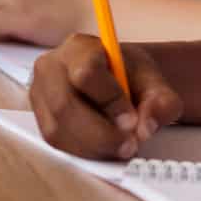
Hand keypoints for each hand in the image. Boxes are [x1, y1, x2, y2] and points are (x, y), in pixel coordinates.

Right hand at [29, 34, 182, 158]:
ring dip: (93, 147)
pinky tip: (107, 151)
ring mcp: (40, 96)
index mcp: (79, 47)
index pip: (86, 73)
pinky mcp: (40, 121)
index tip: (133, 120)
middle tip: (129, 145)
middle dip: (100, 133)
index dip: (109, 100)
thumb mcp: (155, 82)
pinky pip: (57, 144)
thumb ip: (160, 101)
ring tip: (123, 149)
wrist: (120, 82)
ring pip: (58, 130)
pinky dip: (85, 153)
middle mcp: (51, 68)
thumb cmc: (131, 77)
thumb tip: (145, 128)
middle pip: (65, 106)